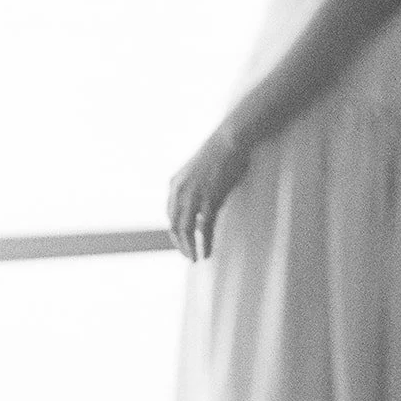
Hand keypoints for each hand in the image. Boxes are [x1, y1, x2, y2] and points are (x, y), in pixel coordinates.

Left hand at [167, 129, 251, 260]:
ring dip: (189, 248)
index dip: (175, 231)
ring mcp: (193, 196)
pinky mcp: (209, 201)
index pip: (170, 214)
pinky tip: (206, 254)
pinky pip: (203, 229)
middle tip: (189, 256)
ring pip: (185, 231)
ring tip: (196, 259)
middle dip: (180, 244)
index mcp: (174, 184)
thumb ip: (194, 186)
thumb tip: (199, 201)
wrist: (230, 140)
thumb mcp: (199, 170)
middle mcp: (179, 191)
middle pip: (174, 225)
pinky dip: (203, 244)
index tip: (183, 241)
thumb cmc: (221, 153)